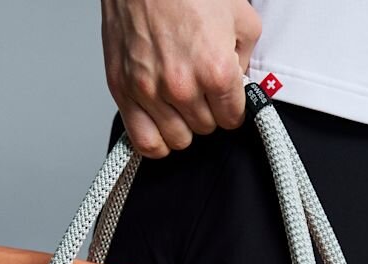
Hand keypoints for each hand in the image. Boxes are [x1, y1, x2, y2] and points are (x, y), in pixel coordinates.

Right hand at [101, 0, 261, 157]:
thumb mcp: (240, 17)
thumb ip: (245, 58)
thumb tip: (241, 84)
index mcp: (216, 72)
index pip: (233, 120)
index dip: (231, 108)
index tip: (225, 96)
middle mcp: (183, 87)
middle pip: (206, 129)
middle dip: (207, 111)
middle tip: (200, 87)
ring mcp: (150, 91)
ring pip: (178, 139)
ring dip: (182, 124)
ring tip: (179, 101)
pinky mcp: (123, 90)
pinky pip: (145, 142)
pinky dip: (156, 141)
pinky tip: (161, 126)